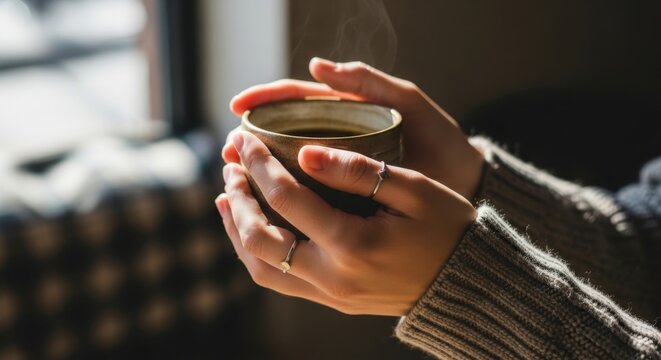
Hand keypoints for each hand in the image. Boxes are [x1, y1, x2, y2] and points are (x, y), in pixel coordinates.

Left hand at [216, 131, 475, 315]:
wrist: (466, 285)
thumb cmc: (448, 229)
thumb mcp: (415, 191)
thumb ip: (358, 172)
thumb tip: (306, 151)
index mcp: (354, 245)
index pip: (287, 199)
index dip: (259, 164)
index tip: (245, 138)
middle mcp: (333, 277)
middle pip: (259, 239)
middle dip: (238, 197)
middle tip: (231, 164)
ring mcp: (331, 295)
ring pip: (261, 268)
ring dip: (237, 230)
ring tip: (227, 195)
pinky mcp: (333, 301)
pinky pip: (279, 280)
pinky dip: (256, 252)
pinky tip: (251, 227)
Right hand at [223, 57, 483, 199]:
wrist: (465, 187)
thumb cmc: (440, 141)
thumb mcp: (410, 104)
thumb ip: (371, 82)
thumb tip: (316, 64)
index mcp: (348, 112)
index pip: (297, 100)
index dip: (265, 100)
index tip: (237, 108)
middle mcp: (339, 139)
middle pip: (285, 134)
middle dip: (253, 138)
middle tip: (229, 150)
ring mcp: (341, 169)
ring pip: (292, 165)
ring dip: (262, 169)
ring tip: (237, 177)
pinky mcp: (347, 196)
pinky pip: (310, 193)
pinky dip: (286, 196)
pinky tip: (267, 206)